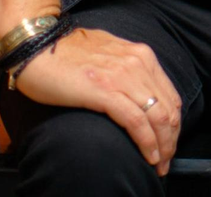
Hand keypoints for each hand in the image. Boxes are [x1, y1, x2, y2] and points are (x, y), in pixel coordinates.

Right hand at [11, 27, 183, 175]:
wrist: (36, 45)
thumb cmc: (66, 53)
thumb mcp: (109, 55)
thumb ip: (127, 70)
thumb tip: (138, 94)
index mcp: (141, 55)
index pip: (170, 96)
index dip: (173, 124)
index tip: (168, 143)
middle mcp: (137, 63)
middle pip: (168, 109)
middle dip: (171, 139)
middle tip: (166, 161)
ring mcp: (122, 76)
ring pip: (157, 117)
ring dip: (162, 146)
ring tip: (159, 164)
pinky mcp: (104, 90)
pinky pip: (136, 121)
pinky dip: (146, 142)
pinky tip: (148, 156)